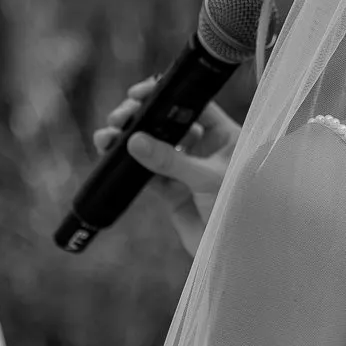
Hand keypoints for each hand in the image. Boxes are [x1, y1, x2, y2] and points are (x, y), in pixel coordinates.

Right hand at [94, 77, 237, 255]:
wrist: (234, 252)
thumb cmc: (237, 211)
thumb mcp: (206, 179)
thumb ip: (170, 160)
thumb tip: (135, 140)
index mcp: (225, 136)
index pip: (194, 105)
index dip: (167, 96)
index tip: (140, 93)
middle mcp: (206, 149)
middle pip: (169, 123)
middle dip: (141, 117)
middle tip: (120, 117)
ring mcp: (187, 169)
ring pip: (154, 146)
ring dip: (130, 138)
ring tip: (107, 136)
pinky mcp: (172, 191)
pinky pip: (147, 172)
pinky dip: (129, 164)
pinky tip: (111, 154)